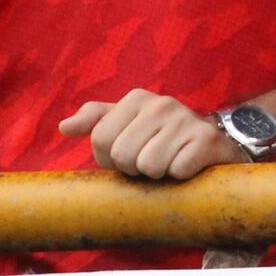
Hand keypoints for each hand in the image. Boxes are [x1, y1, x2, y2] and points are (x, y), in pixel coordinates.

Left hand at [58, 90, 245, 179]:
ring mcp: (185, 119)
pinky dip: (179, 176)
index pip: (100, 140)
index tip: (131, 153)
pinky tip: (187, 164)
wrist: (212, 144)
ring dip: (158, 174)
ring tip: (169, 162)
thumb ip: (95, 121)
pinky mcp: (206, 139)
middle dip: (134, 168)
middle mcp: (161, 103)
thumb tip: (64, 127)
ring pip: (148, 166)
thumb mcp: (127, 124)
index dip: (111, 159)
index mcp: (136, 99)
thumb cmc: (160, 137)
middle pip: (122, 155)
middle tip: (152, 160)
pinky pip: (176, 170)